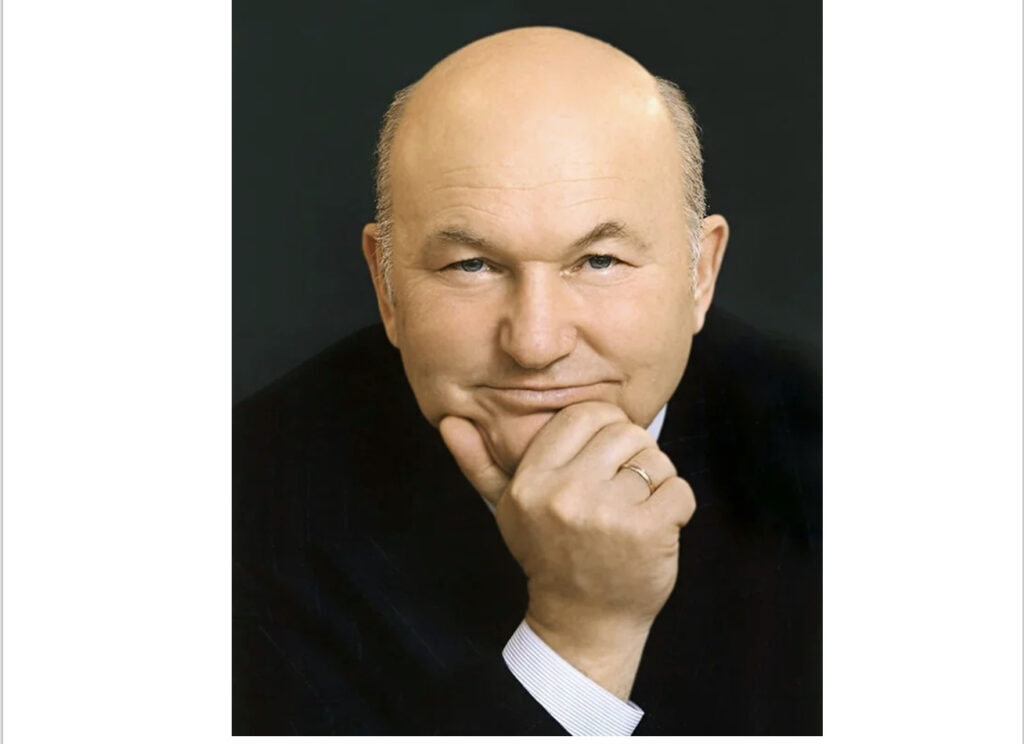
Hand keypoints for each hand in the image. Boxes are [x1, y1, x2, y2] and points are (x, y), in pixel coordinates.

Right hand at [439, 401, 696, 698]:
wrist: (583, 622)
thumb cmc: (549, 556)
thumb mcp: (507, 509)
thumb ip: (480, 463)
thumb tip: (449, 421)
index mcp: (531, 481)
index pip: (584, 414)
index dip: (604, 428)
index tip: (606, 457)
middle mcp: (565, 494)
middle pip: (625, 431)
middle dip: (634, 454)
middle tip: (624, 486)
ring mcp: (607, 513)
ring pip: (656, 459)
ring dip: (657, 481)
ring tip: (637, 508)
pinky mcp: (647, 531)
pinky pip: (680, 489)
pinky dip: (678, 506)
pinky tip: (657, 527)